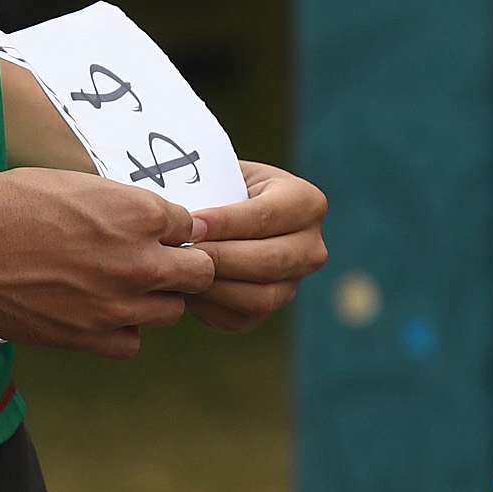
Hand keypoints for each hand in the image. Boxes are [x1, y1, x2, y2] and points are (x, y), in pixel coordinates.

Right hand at [0, 165, 215, 358]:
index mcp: (139, 213)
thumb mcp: (78, 185)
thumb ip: (123, 207)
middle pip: (198, 273)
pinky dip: (121, 330)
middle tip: (152, 263)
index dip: (169, 229)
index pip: (188, 226)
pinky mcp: (89, 337)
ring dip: (153, 300)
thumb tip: (153, 222)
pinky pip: (132, 342)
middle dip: (181, 266)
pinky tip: (97, 313)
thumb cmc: (10, 203)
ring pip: (171, 311)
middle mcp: (138, 261)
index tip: (149, 233)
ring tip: (117, 288)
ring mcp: (117, 304)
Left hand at [190, 160, 327, 330]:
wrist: (227, 216)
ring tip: (180, 271)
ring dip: (215, 287)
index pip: (267, 216)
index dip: (228, 223)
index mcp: (307, 203)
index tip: (192, 224)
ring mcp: (295, 282)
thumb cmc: (222, 186)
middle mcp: (312, 247)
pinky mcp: (271, 309)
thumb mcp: (224, 173)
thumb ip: (211, 185)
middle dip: (220, 258)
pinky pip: (242, 317)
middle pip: (269, 261)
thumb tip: (183, 213)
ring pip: (259, 297)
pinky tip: (185, 288)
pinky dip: (210, 307)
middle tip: (181, 252)